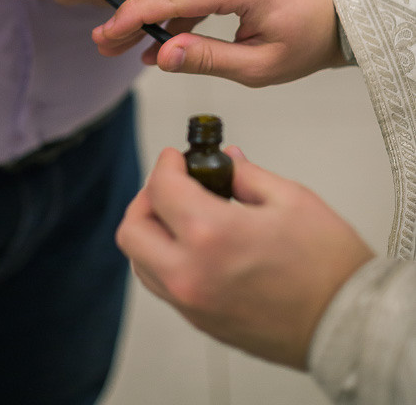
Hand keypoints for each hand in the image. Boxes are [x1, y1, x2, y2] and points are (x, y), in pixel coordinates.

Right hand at [93, 0, 345, 85]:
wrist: (338, 16)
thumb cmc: (305, 43)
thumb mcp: (258, 67)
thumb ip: (207, 59)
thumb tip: (160, 56)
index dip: (135, 17)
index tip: (107, 36)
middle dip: (133, 16)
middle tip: (104, 45)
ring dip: (149, 13)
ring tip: (122, 43)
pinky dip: (172, 8)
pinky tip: (157, 35)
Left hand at [116, 147, 374, 367]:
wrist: (348, 323)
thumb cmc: (328, 264)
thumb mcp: (289, 198)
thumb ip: (245, 174)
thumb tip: (224, 160)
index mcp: (211, 236)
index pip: (160, 189)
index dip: (167, 164)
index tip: (178, 157)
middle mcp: (191, 274)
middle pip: (132, 230)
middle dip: (147, 198)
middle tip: (173, 185)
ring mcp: (193, 304)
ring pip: (141, 262)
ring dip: (151, 232)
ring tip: (182, 214)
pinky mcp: (202, 322)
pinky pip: (162, 286)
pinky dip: (164, 259)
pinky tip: (195, 244)